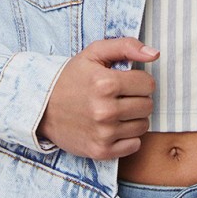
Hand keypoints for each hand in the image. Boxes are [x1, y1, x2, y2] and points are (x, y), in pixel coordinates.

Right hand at [36, 38, 158, 159]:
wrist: (42, 108)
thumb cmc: (71, 78)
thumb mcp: (94, 53)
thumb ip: (126, 46)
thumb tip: (154, 54)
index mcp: (105, 83)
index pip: (148, 84)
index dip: (139, 81)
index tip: (125, 81)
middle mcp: (105, 110)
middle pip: (147, 105)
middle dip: (137, 98)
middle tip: (120, 96)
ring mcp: (103, 133)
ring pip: (143, 126)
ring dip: (133, 118)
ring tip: (115, 111)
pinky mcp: (100, 151)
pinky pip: (134, 145)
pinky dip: (128, 137)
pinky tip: (113, 127)